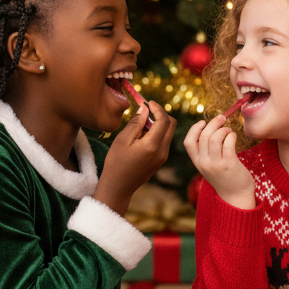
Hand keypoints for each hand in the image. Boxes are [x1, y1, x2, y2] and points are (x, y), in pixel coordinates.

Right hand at [93, 101, 176, 215]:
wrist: (119, 187)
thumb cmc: (116, 162)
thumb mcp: (123, 139)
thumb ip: (136, 122)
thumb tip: (145, 108)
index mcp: (153, 145)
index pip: (164, 120)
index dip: (157, 108)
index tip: (147, 102)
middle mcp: (162, 151)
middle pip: (172, 124)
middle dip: (161, 114)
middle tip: (146, 110)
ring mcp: (163, 156)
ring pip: (168, 132)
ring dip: (159, 123)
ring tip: (140, 124)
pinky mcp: (161, 159)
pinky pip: (164, 140)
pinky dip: (157, 132)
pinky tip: (142, 134)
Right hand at [183, 114, 254, 208]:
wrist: (236, 196)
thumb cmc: (225, 177)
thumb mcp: (209, 166)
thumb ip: (206, 152)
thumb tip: (211, 128)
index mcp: (197, 162)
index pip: (188, 142)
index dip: (194, 129)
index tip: (203, 122)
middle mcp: (204, 163)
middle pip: (204, 136)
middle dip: (213, 123)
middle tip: (222, 118)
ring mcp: (216, 164)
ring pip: (215, 137)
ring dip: (223, 129)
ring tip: (229, 130)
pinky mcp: (229, 164)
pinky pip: (228, 142)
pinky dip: (231, 135)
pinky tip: (233, 136)